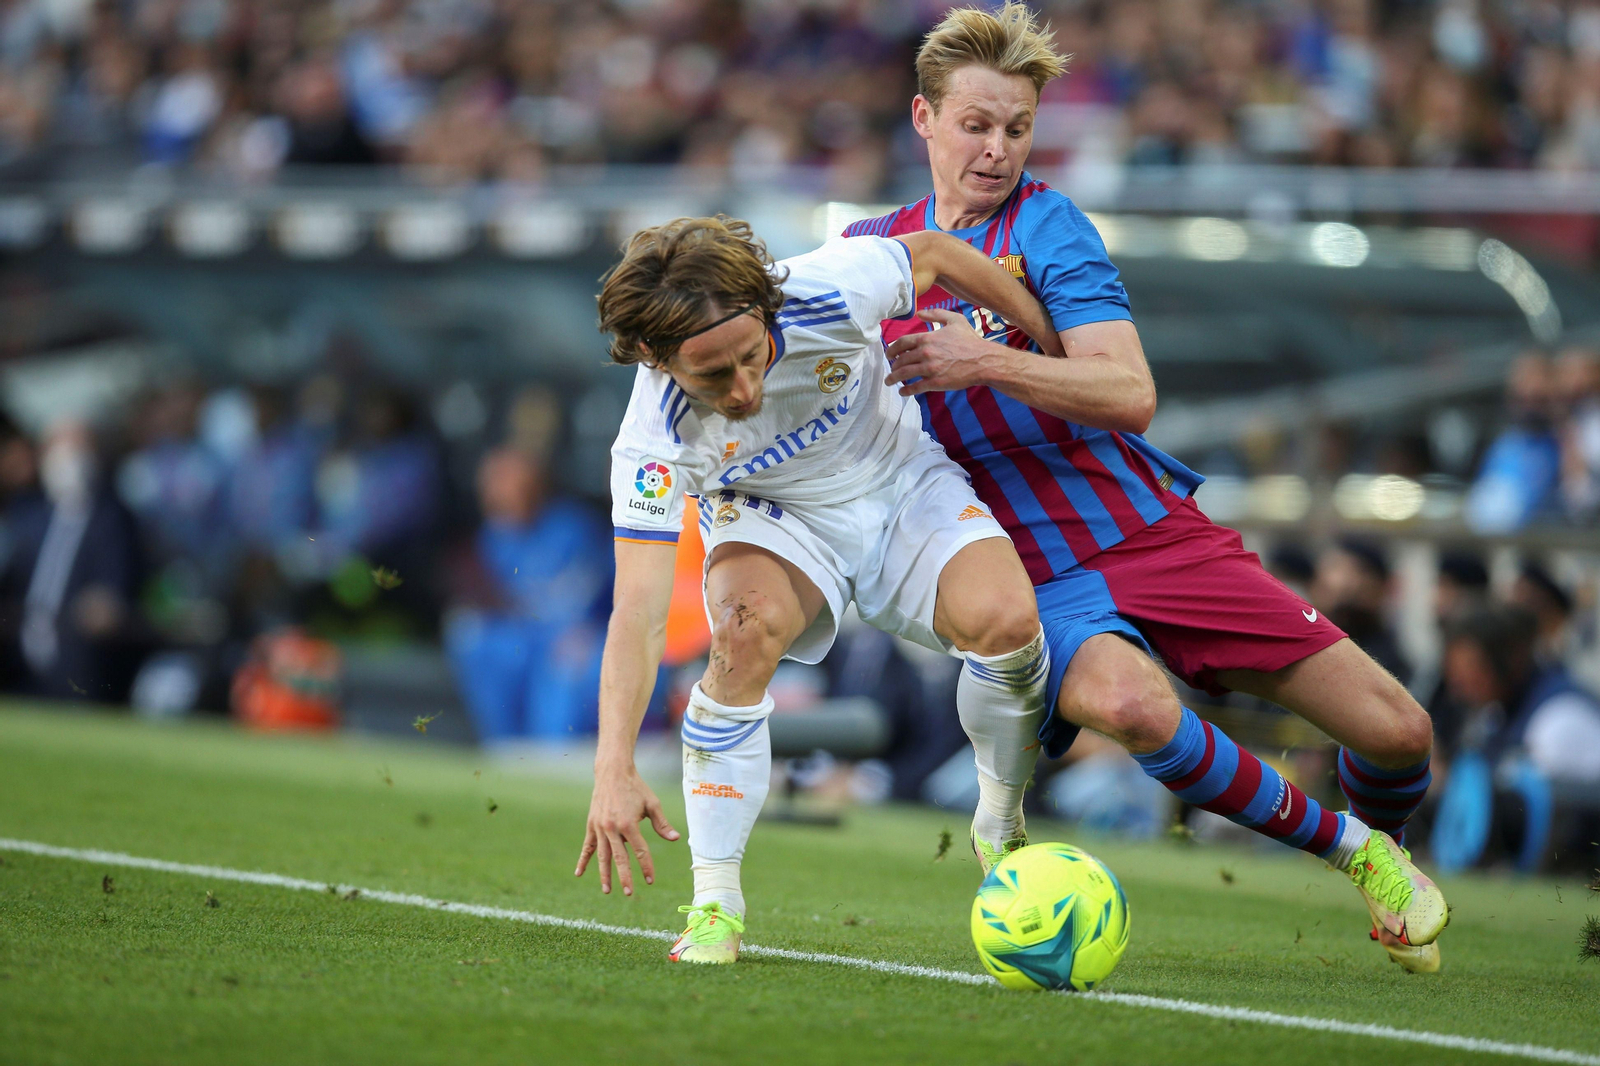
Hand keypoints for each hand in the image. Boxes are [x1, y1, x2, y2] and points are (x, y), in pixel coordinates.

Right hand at [575, 763, 679, 895]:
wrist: (612, 772)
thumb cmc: (636, 787)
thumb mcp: (652, 803)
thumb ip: (662, 823)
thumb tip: (676, 839)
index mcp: (629, 824)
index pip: (640, 850)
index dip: (646, 866)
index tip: (650, 880)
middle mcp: (612, 828)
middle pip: (620, 858)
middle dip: (624, 877)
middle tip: (629, 893)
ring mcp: (599, 827)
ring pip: (602, 856)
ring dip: (604, 874)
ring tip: (607, 890)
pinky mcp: (591, 825)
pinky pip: (587, 846)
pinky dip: (583, 860)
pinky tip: (579, 874)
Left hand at [884, 309, 1013, 395]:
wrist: (983, 360)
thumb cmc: (970, 340)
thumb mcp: (955, 320)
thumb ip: (935, 314)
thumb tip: (919, 313)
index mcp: (927, 338)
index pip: (901, 343)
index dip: (892, 349)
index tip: (889, 354)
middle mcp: (925, 353)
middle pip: (900, 359)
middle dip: (893, 365)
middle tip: (891, 368)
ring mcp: (929, 369)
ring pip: (904, 374)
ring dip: (894, 378)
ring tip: (890, 381)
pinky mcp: (935, 383)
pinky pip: (915, 388)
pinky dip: (906, 390)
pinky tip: (902, 392)